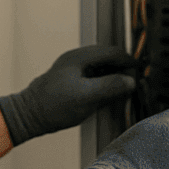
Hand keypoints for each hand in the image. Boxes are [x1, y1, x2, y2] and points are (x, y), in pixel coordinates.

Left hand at [0, 45, 138, 145]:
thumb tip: (130, 82)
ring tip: (123, 90)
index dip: (129, 61)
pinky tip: (107, 95)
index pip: (112, 52)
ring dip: (113, 76)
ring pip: (101, 67)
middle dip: (123, 68)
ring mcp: (72, 69)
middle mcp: (76, 59)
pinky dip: (104, 82)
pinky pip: (93, 76)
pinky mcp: (71, 80)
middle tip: (133, 82)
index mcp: (79, 57)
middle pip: (108, 57)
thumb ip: (110, 87)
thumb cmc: (52, 106)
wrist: (28, 116)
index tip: (140, 71)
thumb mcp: (86, 97)